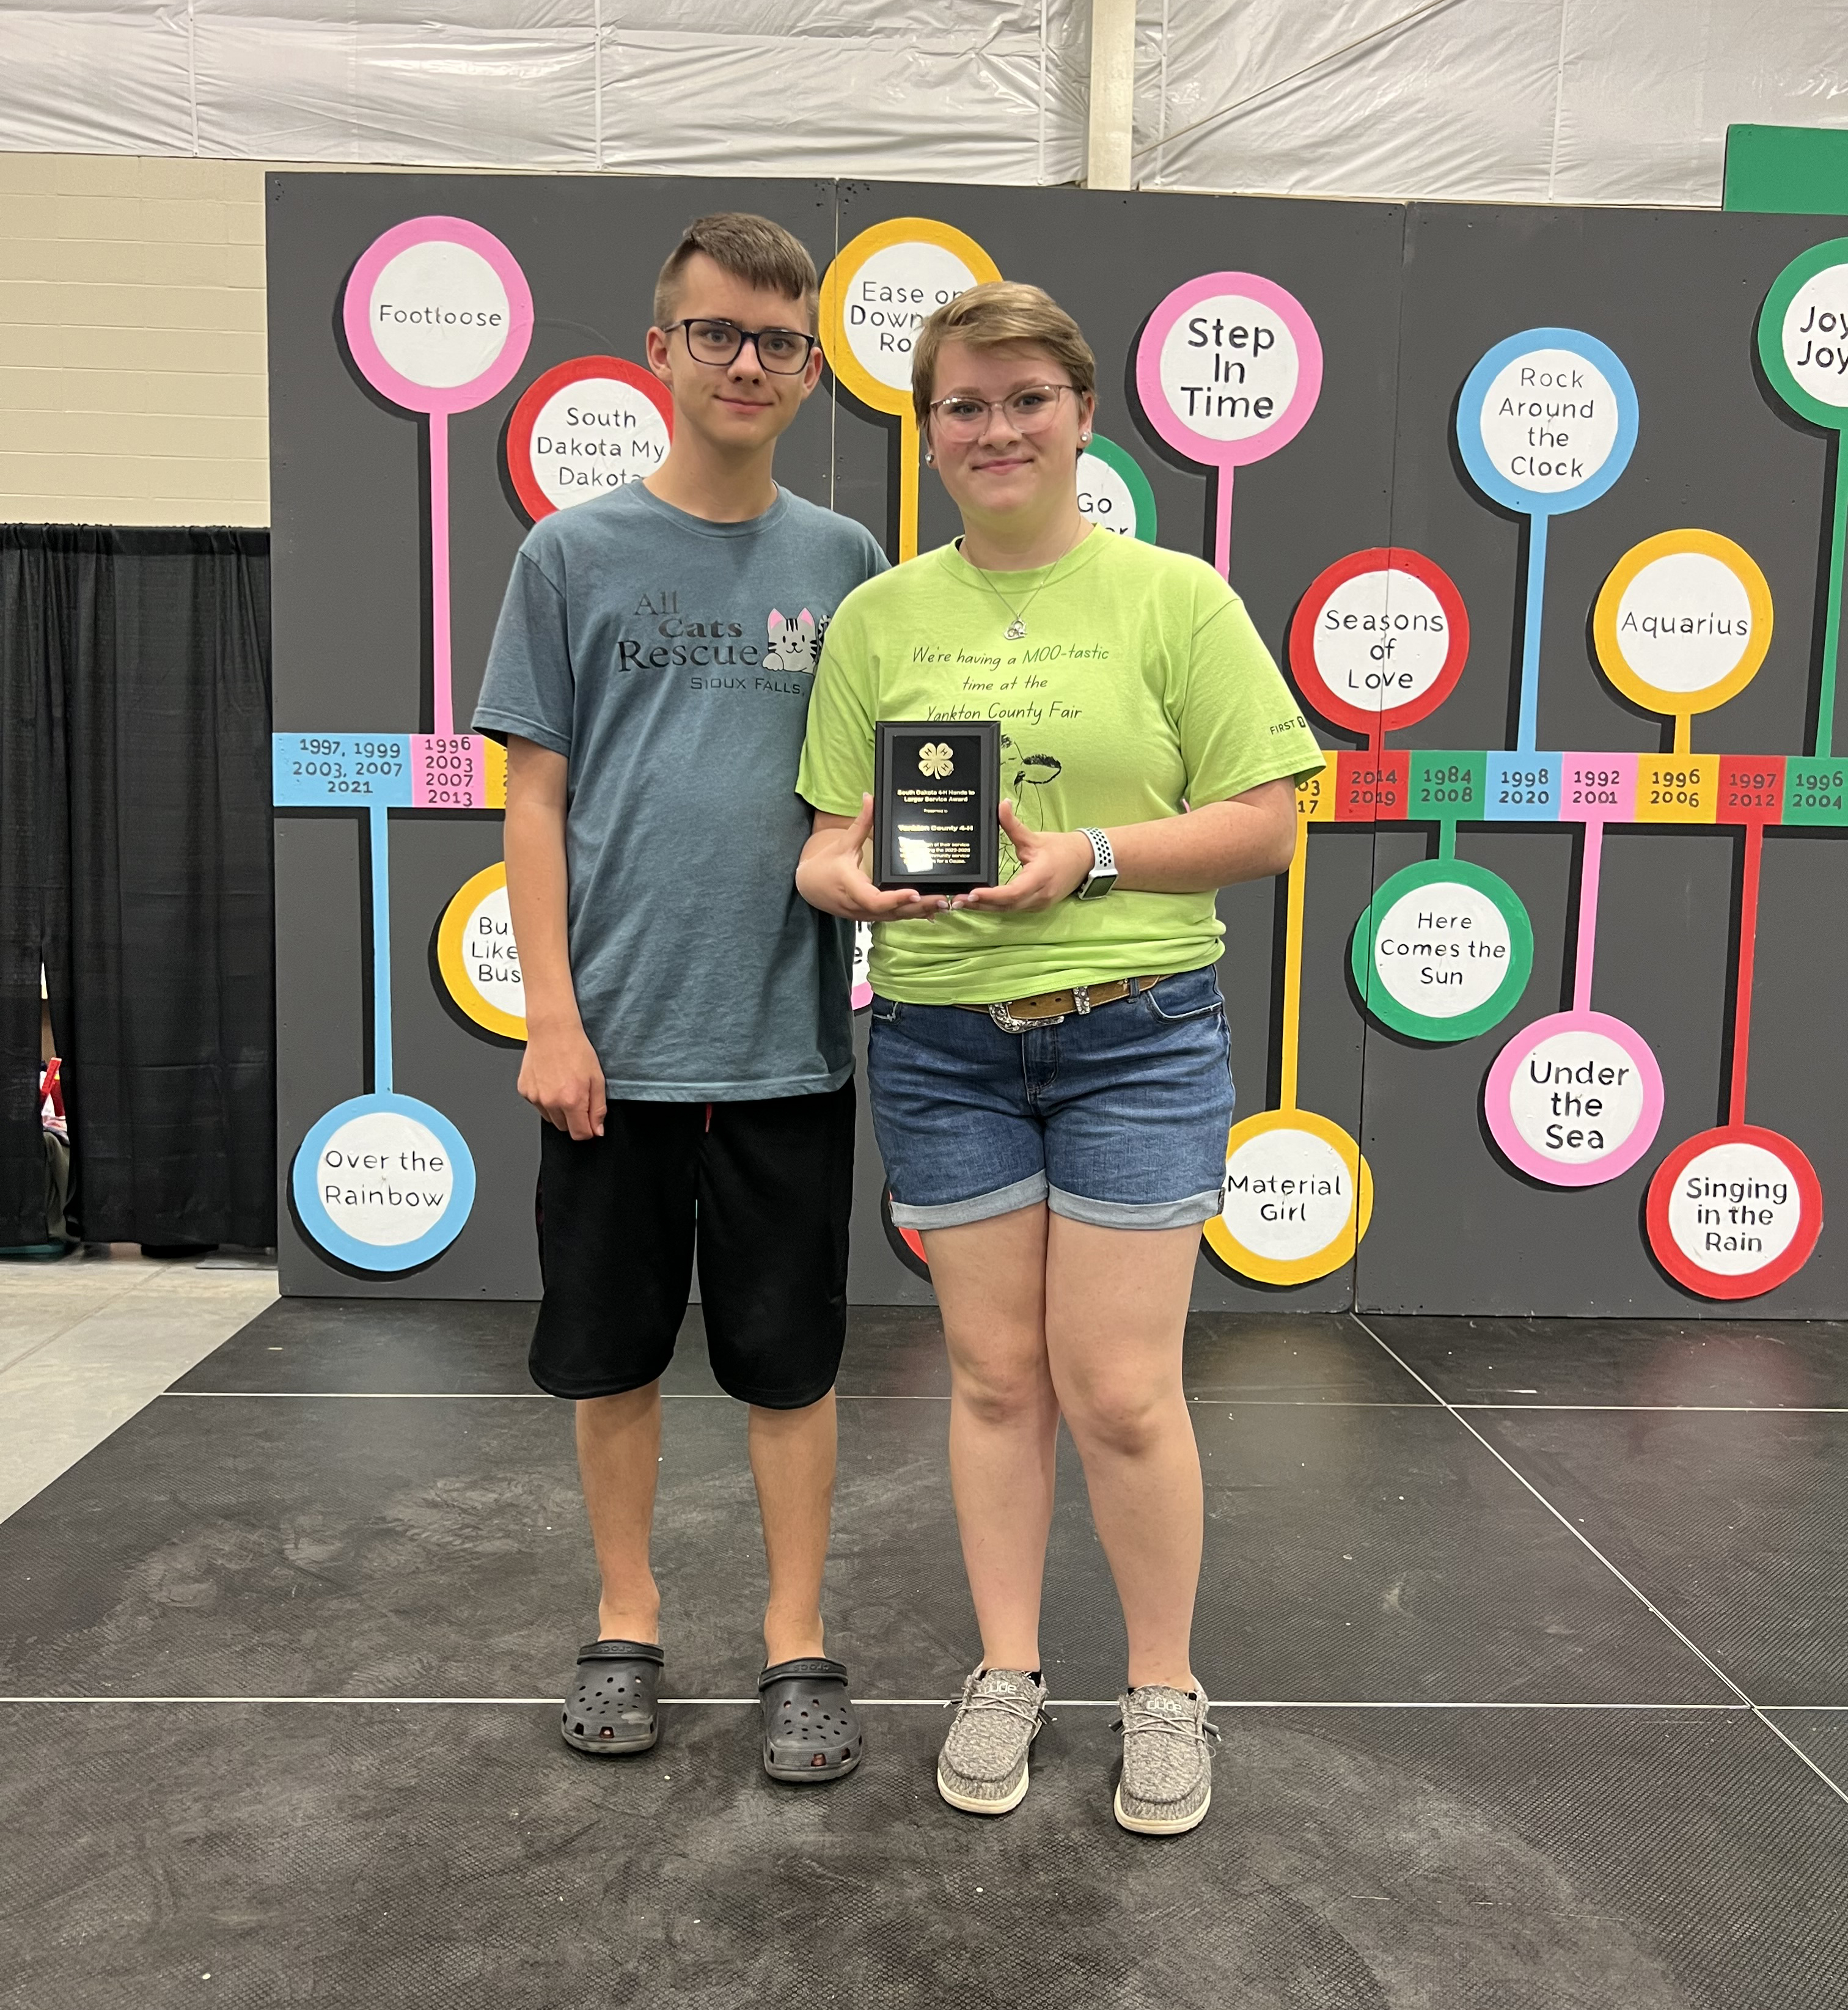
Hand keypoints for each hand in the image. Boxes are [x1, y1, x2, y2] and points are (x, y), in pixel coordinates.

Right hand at [518, 1020, 606, 1139]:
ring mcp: (535, 1098)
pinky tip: (551, 1081)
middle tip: (578, 1096)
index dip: (588, 1130)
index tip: (590, 1122)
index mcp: (571, 1101)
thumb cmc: (575, 1049)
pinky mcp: (525, 1091)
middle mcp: (551, 1102)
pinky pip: (538, 1105)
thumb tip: (597, 1129)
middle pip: (564, 1128)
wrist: (552, 1030)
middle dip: (574, 1119)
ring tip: (564, 1087)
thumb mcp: (597, 1079)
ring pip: (550, 1118)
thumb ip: (598, 1108)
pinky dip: (546, 1099)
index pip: (580, 1135)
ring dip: (559, 1110)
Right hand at [797, 794, 950, 923]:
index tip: (913, 892)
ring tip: (944, 903)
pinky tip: (931, 909)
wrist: (809, 888)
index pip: (874, 899)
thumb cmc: (825, 866)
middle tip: (943, 899)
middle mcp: (860, 906)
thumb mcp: (842, 843)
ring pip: (896, 918)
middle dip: (919, 907)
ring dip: (920, 912)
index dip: (895, 899)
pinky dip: (912, 914)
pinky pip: (894, 918)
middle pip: (893, 913)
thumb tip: (870, 798)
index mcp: (851, 888)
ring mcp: (866, 915)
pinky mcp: (872, 916)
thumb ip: (860, 823)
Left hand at [953, 803, 1092, 913]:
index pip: (1013, 892)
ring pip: (1008, 911)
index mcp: (1040, 877)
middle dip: (981, 905)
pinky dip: (996, 908)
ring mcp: (1039, 904)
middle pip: (1006, 906)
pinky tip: (980, 904)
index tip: (972, 893)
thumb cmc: (1061, 849)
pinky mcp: (1037, 906)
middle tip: (956, 900)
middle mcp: (1040, 895)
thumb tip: (1000, 805)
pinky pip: (1014, 910)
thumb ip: (1013, 825)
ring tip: (962, 903)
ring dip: (985, 909)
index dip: (991, 895)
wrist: (1085, 861)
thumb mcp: (1035, 837)